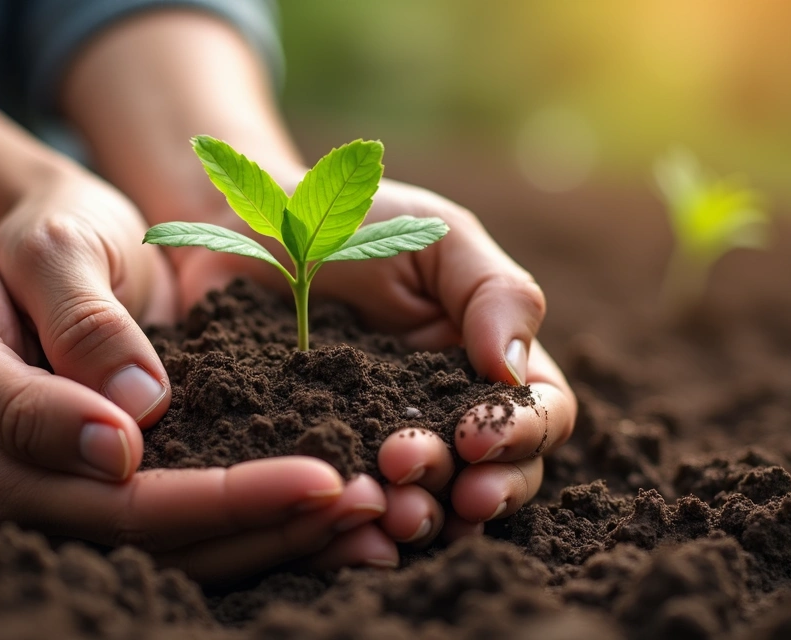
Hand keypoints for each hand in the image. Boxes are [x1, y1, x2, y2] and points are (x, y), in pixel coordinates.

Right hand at [0, 217, 392, 581]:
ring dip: (284, 535)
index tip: (321, 480)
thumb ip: (43, 373)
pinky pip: (189, 504)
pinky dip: (259, 509)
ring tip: (374, 518)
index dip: (232, 502)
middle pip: (179, 544)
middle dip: (279, 531)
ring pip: (192, 540)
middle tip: (376, 511)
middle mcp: (49, 501)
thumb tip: (122, 441)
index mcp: (8, 476)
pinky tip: (322, 499)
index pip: (136, 510)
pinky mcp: (108, 468)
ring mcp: (79, 491)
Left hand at [174, 178, 577, 553]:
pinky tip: (346, 520)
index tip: (478, 437)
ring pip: (432, 502)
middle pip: (498, 474)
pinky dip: (357, 523)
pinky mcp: (322, 460)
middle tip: (441, 483)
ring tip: (395, 512)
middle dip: (480, 488)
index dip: (525, 434)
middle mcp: (446, 413)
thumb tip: (514, 372)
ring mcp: (384, 442)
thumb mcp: (436, 236)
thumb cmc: (354, 222)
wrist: (249, 227)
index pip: (541, 412)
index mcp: (487, 361)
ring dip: (426, 516)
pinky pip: (349, 505)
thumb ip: (495, 293)